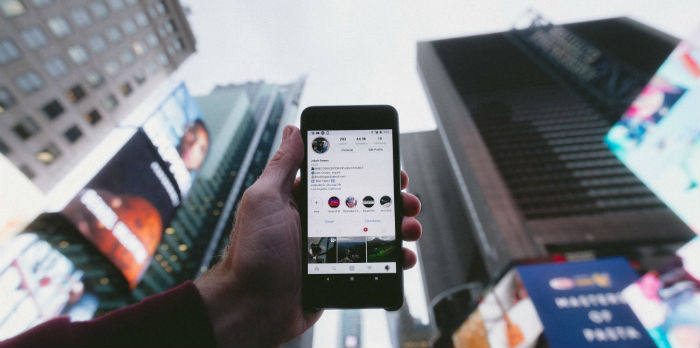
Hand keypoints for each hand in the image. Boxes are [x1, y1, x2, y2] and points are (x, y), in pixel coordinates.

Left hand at [195, 126, 421, 346]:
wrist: (253, 308)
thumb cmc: (252, 253)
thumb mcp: (264, 200)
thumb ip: (282, 166)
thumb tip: (294, 130)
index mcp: (303, 200)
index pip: (344, 177)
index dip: (370, 171)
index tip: (391, 167)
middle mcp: (320, 222)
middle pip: (366, 204)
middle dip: (392, 199)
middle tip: (408, 200)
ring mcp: (333, 248)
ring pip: (375, 233)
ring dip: (399, 227)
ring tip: (411, 228)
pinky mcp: (341, 273)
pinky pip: (374, 263)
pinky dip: (393, 259)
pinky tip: (404, 257)